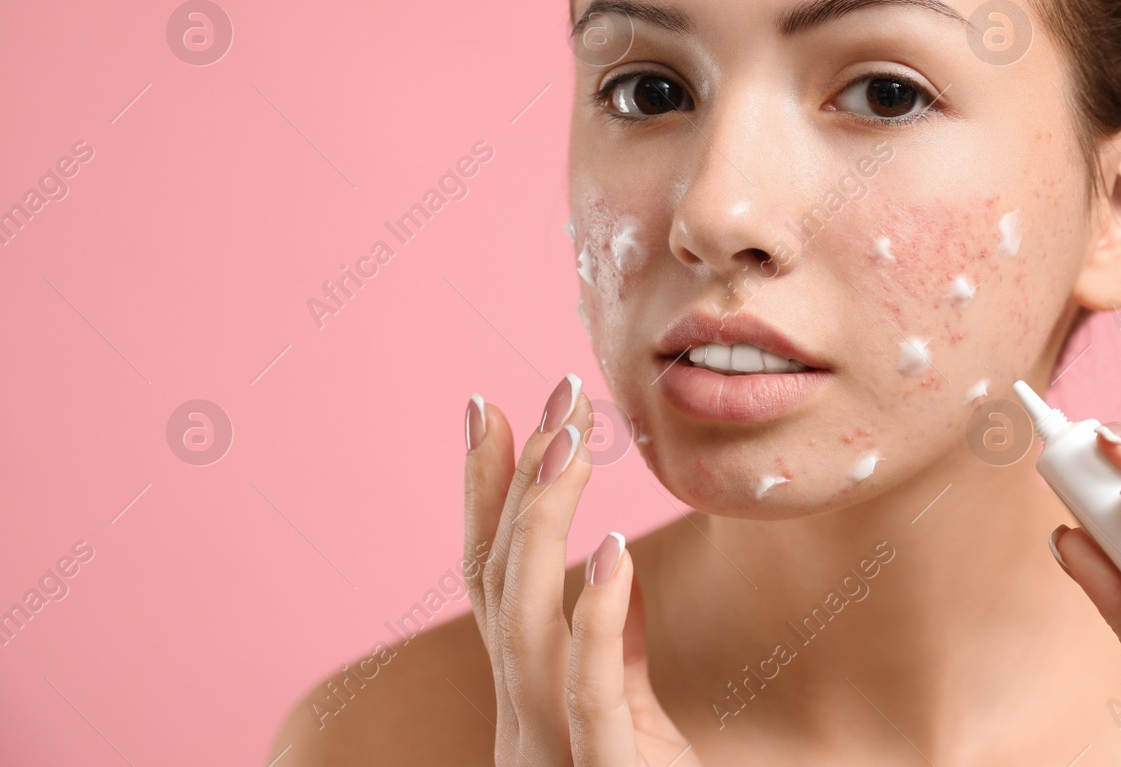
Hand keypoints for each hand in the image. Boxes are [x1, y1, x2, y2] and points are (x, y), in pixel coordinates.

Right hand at [463, 376, 699, 766]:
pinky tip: (610, 553)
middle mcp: (522, 710)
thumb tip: (611, 569)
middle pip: (498, 579)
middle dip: (517, 481)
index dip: (485, 489)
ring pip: (525, 620)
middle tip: (551, 396)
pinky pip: (589, 691)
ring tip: (573, 444)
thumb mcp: (628, 718)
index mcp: (527, 692)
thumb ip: (613, 650)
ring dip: (545, 526)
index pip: (492, 573)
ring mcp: (551, 741)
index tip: (486, 404)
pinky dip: (595, 618)